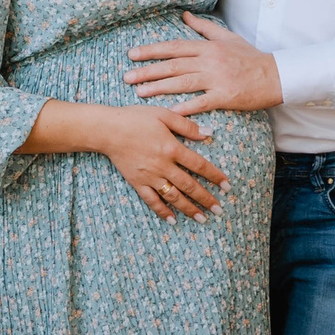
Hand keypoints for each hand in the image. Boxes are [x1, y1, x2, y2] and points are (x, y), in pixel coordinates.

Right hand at [92, 104, 229, 220]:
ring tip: (202, 218)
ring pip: (173, 196)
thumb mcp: (163, 114)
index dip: (215, 176)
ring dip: (189, 209)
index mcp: (172, 148)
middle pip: (189, 185)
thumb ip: (186, 125)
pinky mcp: (137, 182)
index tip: (227, 186)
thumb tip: (208, 134)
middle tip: (219, 209)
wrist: (107, 130)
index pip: (199, 165)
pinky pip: (152, 200)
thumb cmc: (135, 118)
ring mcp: (150, 176)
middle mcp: (163, 166)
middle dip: (206, 199)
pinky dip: (162, 211)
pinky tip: (172, 220)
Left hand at [124, 13, 283, 113]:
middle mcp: (210, 61)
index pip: (174, 47)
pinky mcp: (226, 96)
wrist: (276, 75)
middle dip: (148, 70)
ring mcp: (217, 79)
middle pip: (173, 65)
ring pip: (182, 82)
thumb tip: (184, 15)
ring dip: (159, 88)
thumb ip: (204, 27)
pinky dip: (185, 106)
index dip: (151, 51)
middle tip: (127, 77)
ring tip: (139, 92)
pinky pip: (201, 102)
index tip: (132, 54)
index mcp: (208, 47)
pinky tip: (169, 111)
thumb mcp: (228, 37)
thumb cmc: (251, 57)